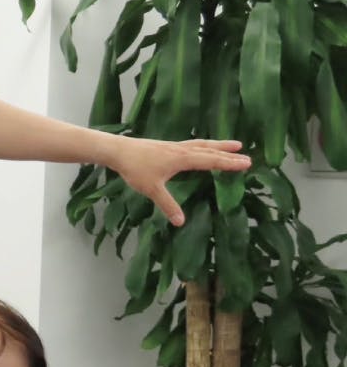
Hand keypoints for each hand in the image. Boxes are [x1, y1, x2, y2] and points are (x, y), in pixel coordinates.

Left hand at [106, 137, 251, 226]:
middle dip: (228, 154)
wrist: (118, 151)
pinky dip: (203, 145)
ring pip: (202, 144)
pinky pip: (191, 145)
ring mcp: (174, 146)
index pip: (210, 161)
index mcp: (182, 159)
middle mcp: (181, 150)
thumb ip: (167, 205)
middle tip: (247, 156)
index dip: (228, 163)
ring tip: (234, 144)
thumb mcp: (152, 189)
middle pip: (210, 150)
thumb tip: (181, 222)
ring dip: (218, 145)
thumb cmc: (135, 169)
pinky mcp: (166, 146)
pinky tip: (201, 148)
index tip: (246, 163)